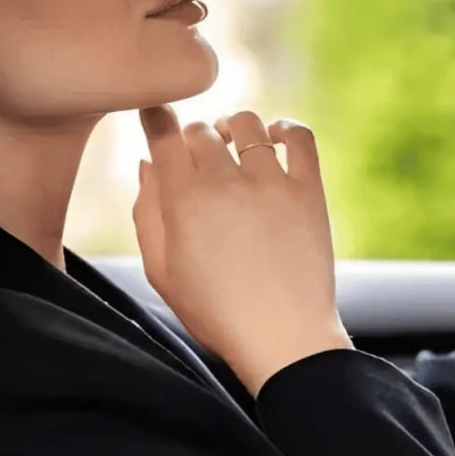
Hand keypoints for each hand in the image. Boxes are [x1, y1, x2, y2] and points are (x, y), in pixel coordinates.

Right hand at [133, 104, 353, 397]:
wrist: (281, 338)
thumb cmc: (215, 311)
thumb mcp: (162, 270)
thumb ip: (146, 212)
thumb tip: (147, 162)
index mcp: (183, 201)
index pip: (165, 135)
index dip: (157, 118)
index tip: (157, 116)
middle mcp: (226, 183)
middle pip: (202, 130)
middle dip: (193, 137)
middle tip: (197, 156)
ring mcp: (270, 183)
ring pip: (248, 124)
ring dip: (234, 129)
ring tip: (232, 145)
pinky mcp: (308, 190)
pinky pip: (298, 136)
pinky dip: (284, 127)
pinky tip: (274, 138)